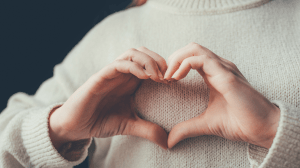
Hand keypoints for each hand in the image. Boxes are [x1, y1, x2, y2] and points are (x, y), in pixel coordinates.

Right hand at [49, 47, 169, 149]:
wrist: (77, 126)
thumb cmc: (101, 121)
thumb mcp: (129, 125)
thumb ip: (147, 130)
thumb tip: (168, 142)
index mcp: (130, 81)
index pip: (150, 63)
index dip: (164, 68)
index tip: (173, 82)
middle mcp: (122, 74)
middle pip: (143, 52)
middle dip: (159, 60)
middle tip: (167, 77)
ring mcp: (111, 74)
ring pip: (132, 53)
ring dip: (148, 60)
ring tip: (157, 76)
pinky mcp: (100, 77)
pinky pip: (117, 64)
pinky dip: (133, 66)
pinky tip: (144, 77)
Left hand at [164, 42, 280, 148]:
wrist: (261, 128)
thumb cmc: (239, 122)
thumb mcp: (205, 123)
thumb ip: (187, 127)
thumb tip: (169, 140)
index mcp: (214, 73)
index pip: (190, 57)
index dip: (175, 65)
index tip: (165, 81)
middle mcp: (219, 66)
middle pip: (191, 48)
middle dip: (173, 59)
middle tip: (164, 77)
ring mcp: (223, 68)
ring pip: (194, 49)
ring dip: (176, 60)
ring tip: (168, 77)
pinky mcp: (226, 75)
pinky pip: (201, 59)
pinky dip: (184, 64)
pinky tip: (176, 78)